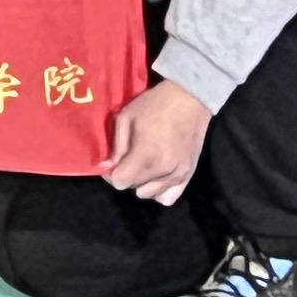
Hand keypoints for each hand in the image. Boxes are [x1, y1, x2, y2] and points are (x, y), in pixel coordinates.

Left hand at [99, 79, 212, 203]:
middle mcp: (162, 171)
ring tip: (143, 165)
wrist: (189, 100)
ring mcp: (177, 175)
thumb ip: (117, 146)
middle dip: (127, 176)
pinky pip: (169, 197)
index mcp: (145, 156)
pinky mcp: (188, 175)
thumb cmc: (154, 105)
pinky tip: (156, 176)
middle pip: (135, 188)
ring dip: (142, 183)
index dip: (112, 174)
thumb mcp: (126, 118)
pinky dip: (159, 191)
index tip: (113, 163)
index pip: (120, 182)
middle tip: (128, 159)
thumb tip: (107, 168)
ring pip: (150, 194)